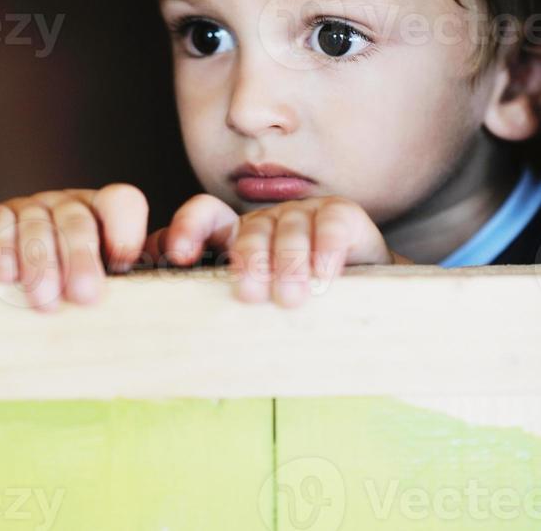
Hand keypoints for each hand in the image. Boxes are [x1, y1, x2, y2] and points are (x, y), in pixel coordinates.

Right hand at [0, 184, 149, 311]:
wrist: (21, 297)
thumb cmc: (79, 294)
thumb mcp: (115, 282)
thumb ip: (144, 272)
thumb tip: (177, 262)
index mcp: (105, 212)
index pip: (122, 202)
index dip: (124, 230)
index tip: (123, 264)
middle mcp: (69, 204)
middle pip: (77, 218)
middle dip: (81, 257)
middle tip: (85, 296)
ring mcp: (31, 207)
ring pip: (37, 222)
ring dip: (41, 262)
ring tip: (45, 301)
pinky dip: (2, 247)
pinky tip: (7, 276)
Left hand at [151, 194, 413, 306]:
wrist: (369, 299)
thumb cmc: (302, 306)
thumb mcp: (263, 307)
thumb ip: (230, 307)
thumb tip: (185, 333)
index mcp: (240, 236)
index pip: (205, 215)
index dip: (188, 227)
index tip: (179, 255)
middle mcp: (269, 221)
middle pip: (250, 229)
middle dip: (248, 260)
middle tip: (252, 295)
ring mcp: (304, 213)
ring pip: (289, 227)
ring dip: (288, 262)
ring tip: (291, 298)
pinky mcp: (341, 214)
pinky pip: (330, 223)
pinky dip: (326, 249)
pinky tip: (325, 275)